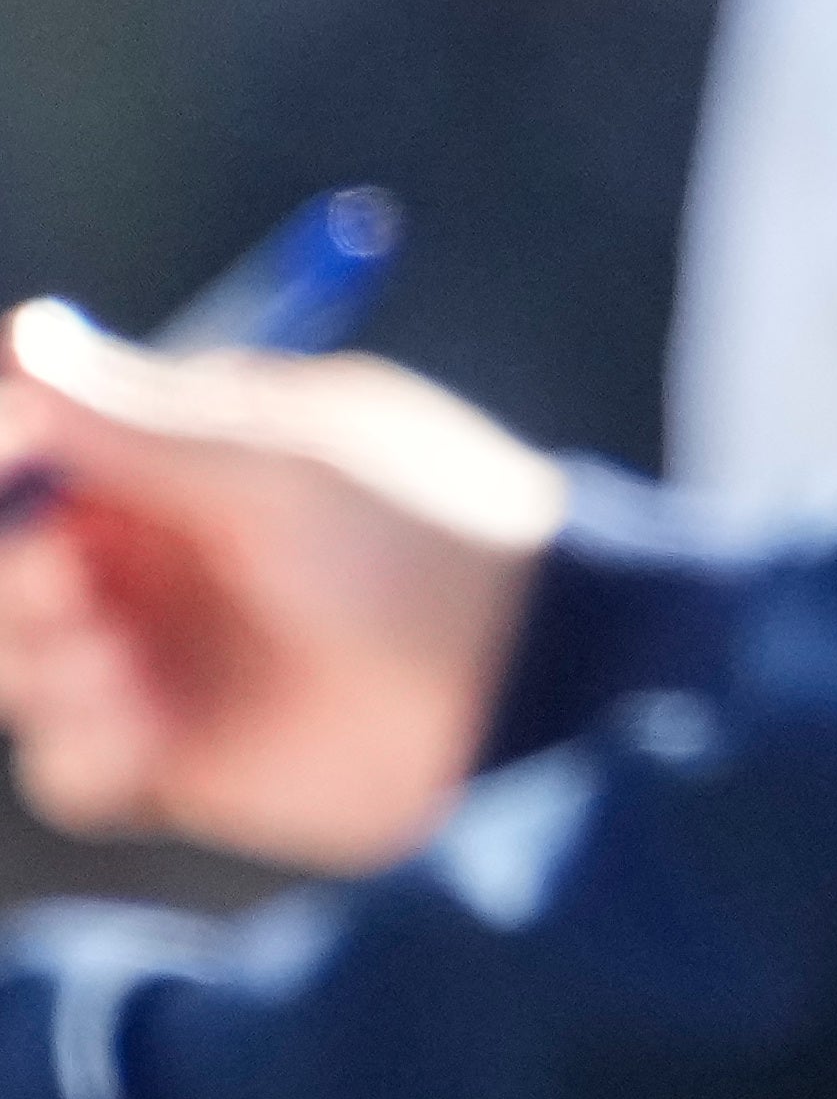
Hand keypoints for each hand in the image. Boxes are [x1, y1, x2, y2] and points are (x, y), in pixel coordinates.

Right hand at [0, 301, 561, 870]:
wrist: (523, 691)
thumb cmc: (428, 546)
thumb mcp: (284, 468)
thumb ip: (140, 421)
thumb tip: (21, 335)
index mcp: (187, 453)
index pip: (35, 438)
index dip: (7, 457)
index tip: (18, 471)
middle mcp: (160, 550)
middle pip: (7, 551)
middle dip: (10, 569)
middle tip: (65, 583)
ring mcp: (165, 653)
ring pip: (16, 661)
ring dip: (36, 664)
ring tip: (116, 666)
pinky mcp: (178, 758)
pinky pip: (68, 763)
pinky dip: (85, 752)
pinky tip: (149, 743)